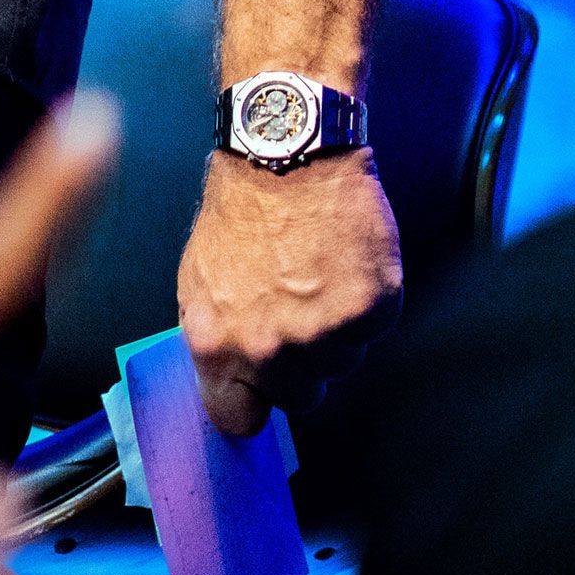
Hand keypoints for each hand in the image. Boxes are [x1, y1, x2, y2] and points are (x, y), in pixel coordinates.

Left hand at [174, 149, 400, 439]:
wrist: (287, 155)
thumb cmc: (241, 210)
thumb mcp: (200, 281)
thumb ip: (216, 340)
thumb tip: (231, 381)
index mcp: (218, 346)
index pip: (237, 419)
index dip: (253, 402)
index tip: (262, 391)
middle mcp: (271, 350)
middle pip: (299, 397)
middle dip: (300, 365)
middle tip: (297, 312)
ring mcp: (324, 335)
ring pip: (342, 363)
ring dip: (335, 332)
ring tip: (318, 276)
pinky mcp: (370, 311)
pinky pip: (374, 332)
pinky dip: (366, 304)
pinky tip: (344, 265)